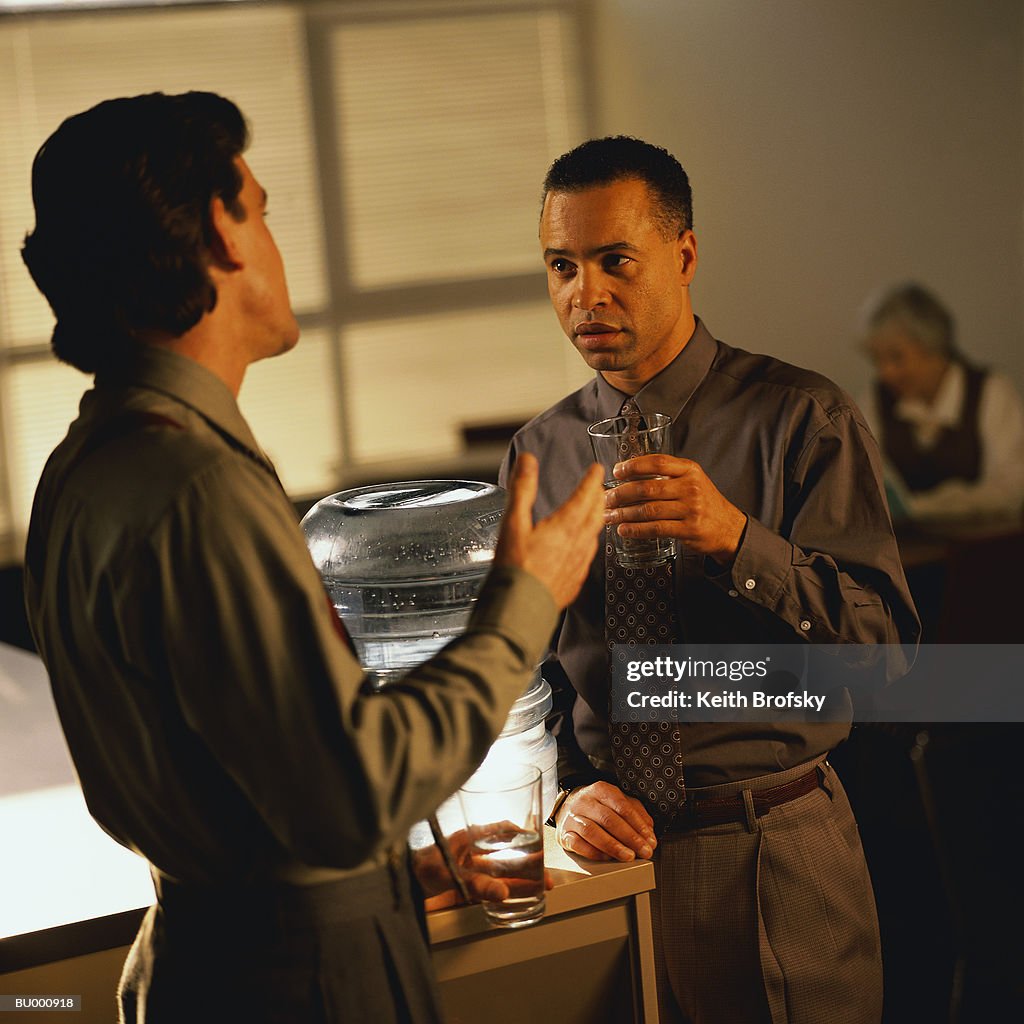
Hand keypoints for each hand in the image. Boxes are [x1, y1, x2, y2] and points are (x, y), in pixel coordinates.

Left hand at [411, 829, 552, 910]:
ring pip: (502, 872)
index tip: (537, 838)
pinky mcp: (467, 888)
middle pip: (507, 854)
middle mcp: (472, 852)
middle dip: (529, 863)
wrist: (401, 888)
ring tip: (541, 889)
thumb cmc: (418, 868)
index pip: (499, 828)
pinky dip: (507, 893)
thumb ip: (476, 883)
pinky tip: (519, 900)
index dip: (520, 832)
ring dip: (522, 880)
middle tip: (546, 876)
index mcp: (468, 837)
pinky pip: (491, 889)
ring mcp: (470, 870)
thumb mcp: (449, 873)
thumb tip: (503, 892)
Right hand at [494, 453, 604, 608]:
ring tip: (594, 513)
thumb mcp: (513, 522)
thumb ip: (522, 489)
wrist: (520, 609)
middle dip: (598, 498)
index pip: (585, 496)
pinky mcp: (575, 580)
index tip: (597, 469)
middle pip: (595, 515)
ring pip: (594, 535)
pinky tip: (582, 546)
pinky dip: (589, 542)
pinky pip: (588, 555)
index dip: (592, 480)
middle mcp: (578, 543)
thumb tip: (527, 460)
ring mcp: (579, 564)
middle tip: (600, 489)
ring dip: (596, 520)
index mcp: (565, 526)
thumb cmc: (515, 567)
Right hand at [555, 781, 657, 862]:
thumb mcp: (619, 803)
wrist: (568, 807)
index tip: (649, 840)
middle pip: (608, 819)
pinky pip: (578, 844)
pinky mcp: (564, 834)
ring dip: (613, 846)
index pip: (622, 807)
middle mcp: (585, 801)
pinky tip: (607, 858)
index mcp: (601, 790)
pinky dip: (594, 853)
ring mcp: (573, 818)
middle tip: (642, 851)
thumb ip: (636, 814)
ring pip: (592, 832)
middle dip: (629, 837)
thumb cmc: (599, 807)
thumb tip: (649, 834)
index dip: (638, 825)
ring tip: (628, 856)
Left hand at [605, 454, 746, 563]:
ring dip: (624, 514)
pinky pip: (656, 528)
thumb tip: (630, 473)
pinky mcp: (689, 529)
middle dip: (621, 493)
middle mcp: (691, 487)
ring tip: (610, 516)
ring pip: (649, 510)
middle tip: (606, 498)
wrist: (729, 528)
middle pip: (648, 488)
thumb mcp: (692, 480)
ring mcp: (691, 509)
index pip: (658, 462)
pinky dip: (636, 530)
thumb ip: (668, 474)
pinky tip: (624, 530)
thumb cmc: (704, 502)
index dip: (633, 465)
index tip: (617, 471)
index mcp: (689, 470)